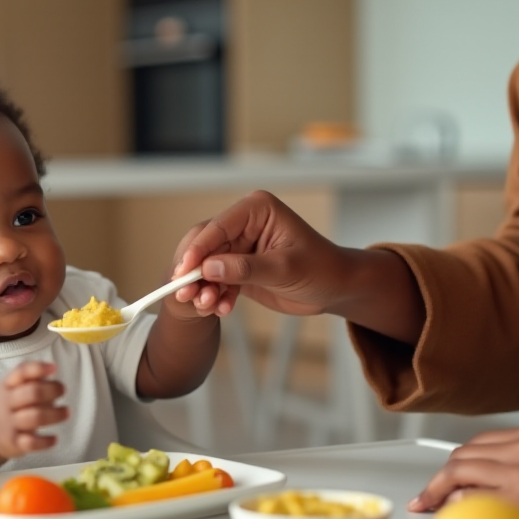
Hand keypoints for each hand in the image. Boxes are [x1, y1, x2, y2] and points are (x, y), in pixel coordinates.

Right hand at [0, 361, 68, 458]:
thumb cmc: (10, 403)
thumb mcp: (12, 386)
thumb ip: (31, 377)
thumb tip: (52, 369)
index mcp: (8, 385)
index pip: (21, 373)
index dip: (38, 369)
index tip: (54, 369)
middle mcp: (7, 403)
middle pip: (32, 393)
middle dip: (52, 391)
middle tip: (62, 390)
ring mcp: (10, 423)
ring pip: (35, 417)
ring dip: (55, 414)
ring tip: (66, 412)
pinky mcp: (15, 442)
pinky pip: (31, 443)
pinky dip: (45, 441)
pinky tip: (55, 438)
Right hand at [171, 191, 349, 317]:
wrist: (335, 288)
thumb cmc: (321, 269)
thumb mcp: (284, 269)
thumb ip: (245, 268)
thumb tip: (209, 267)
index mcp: (256, 210)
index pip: (218, 227)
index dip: (198, 250)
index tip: (184, 271)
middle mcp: (244, 224)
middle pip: (206, 246)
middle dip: (196, 271)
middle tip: (185, 293)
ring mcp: (240, 246)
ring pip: (208, 265)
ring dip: (204, 286)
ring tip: (207, 305)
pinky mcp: (238, 267)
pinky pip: (217, 279)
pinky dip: (216, 294)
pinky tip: (220, 308)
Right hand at [408, 422, 518, 517]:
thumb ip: (485, 510)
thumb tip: (453, 502)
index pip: (457, 481)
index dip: (433, 493)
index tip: (422, 503)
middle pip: (460, 460)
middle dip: (442, 480)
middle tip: (433, 496)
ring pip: (471, 445)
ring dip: (460, 464)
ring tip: (458, 484)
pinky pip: (491, 438)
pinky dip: (481, 453)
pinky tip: (483, 469)